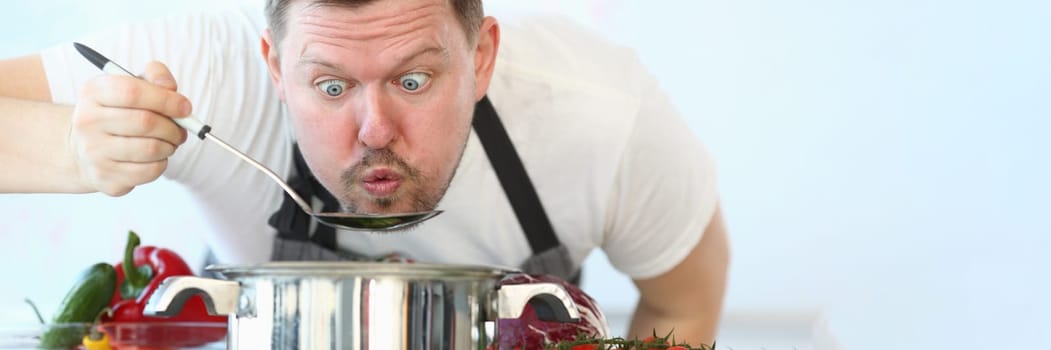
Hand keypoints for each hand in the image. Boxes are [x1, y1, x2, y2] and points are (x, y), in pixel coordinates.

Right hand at [69, 61, 189, 195]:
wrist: (85, 149)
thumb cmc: (118, 114)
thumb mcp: (131, 87)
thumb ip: (155, 77)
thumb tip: (170, 87)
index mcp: (93, 93)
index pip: (132, 92)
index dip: (166, 99)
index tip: (185, 107)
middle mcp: (87, 122)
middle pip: (145, 122)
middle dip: (173, 127)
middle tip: (181, 129)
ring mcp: (93, 152)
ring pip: (151, 149)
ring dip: (170, 146)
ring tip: (168, 142)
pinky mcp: (105, 177)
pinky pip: (149, 171)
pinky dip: (162, 163)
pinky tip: (155, 157)